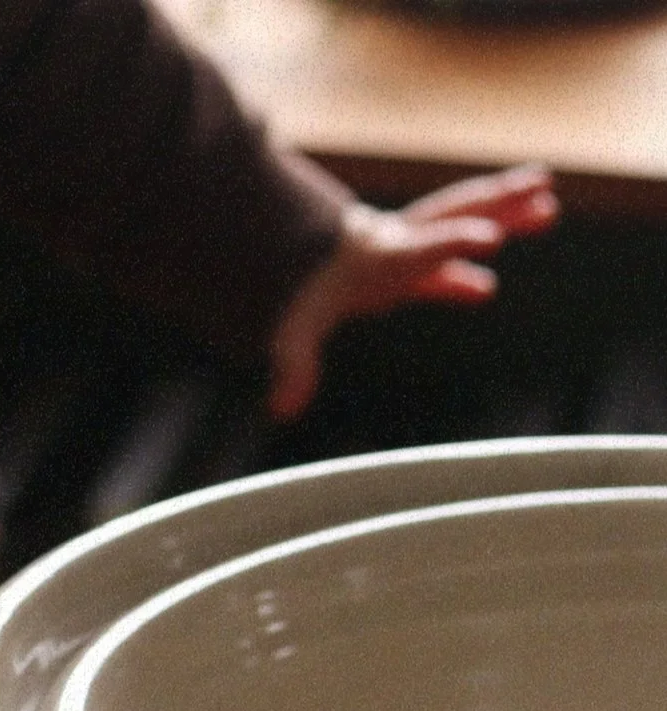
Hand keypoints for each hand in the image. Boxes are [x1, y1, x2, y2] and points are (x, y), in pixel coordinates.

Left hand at [268, 164, 559, 420]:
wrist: (277, 256)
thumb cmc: (293, 291)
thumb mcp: (292, 327)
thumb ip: (295, 364)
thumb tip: (282, 409)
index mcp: (381, 259)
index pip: (424, 249)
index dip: (454, 245)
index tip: (487, 237)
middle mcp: (399, 245)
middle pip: (454, 216)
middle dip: (498, 203)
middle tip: (541, 187)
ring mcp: (405, 245)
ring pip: (461, 221)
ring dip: (503, 212)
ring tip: (546, 206)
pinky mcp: (404, 257)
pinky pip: (443, 260)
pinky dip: (460, 273)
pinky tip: (481, 291)